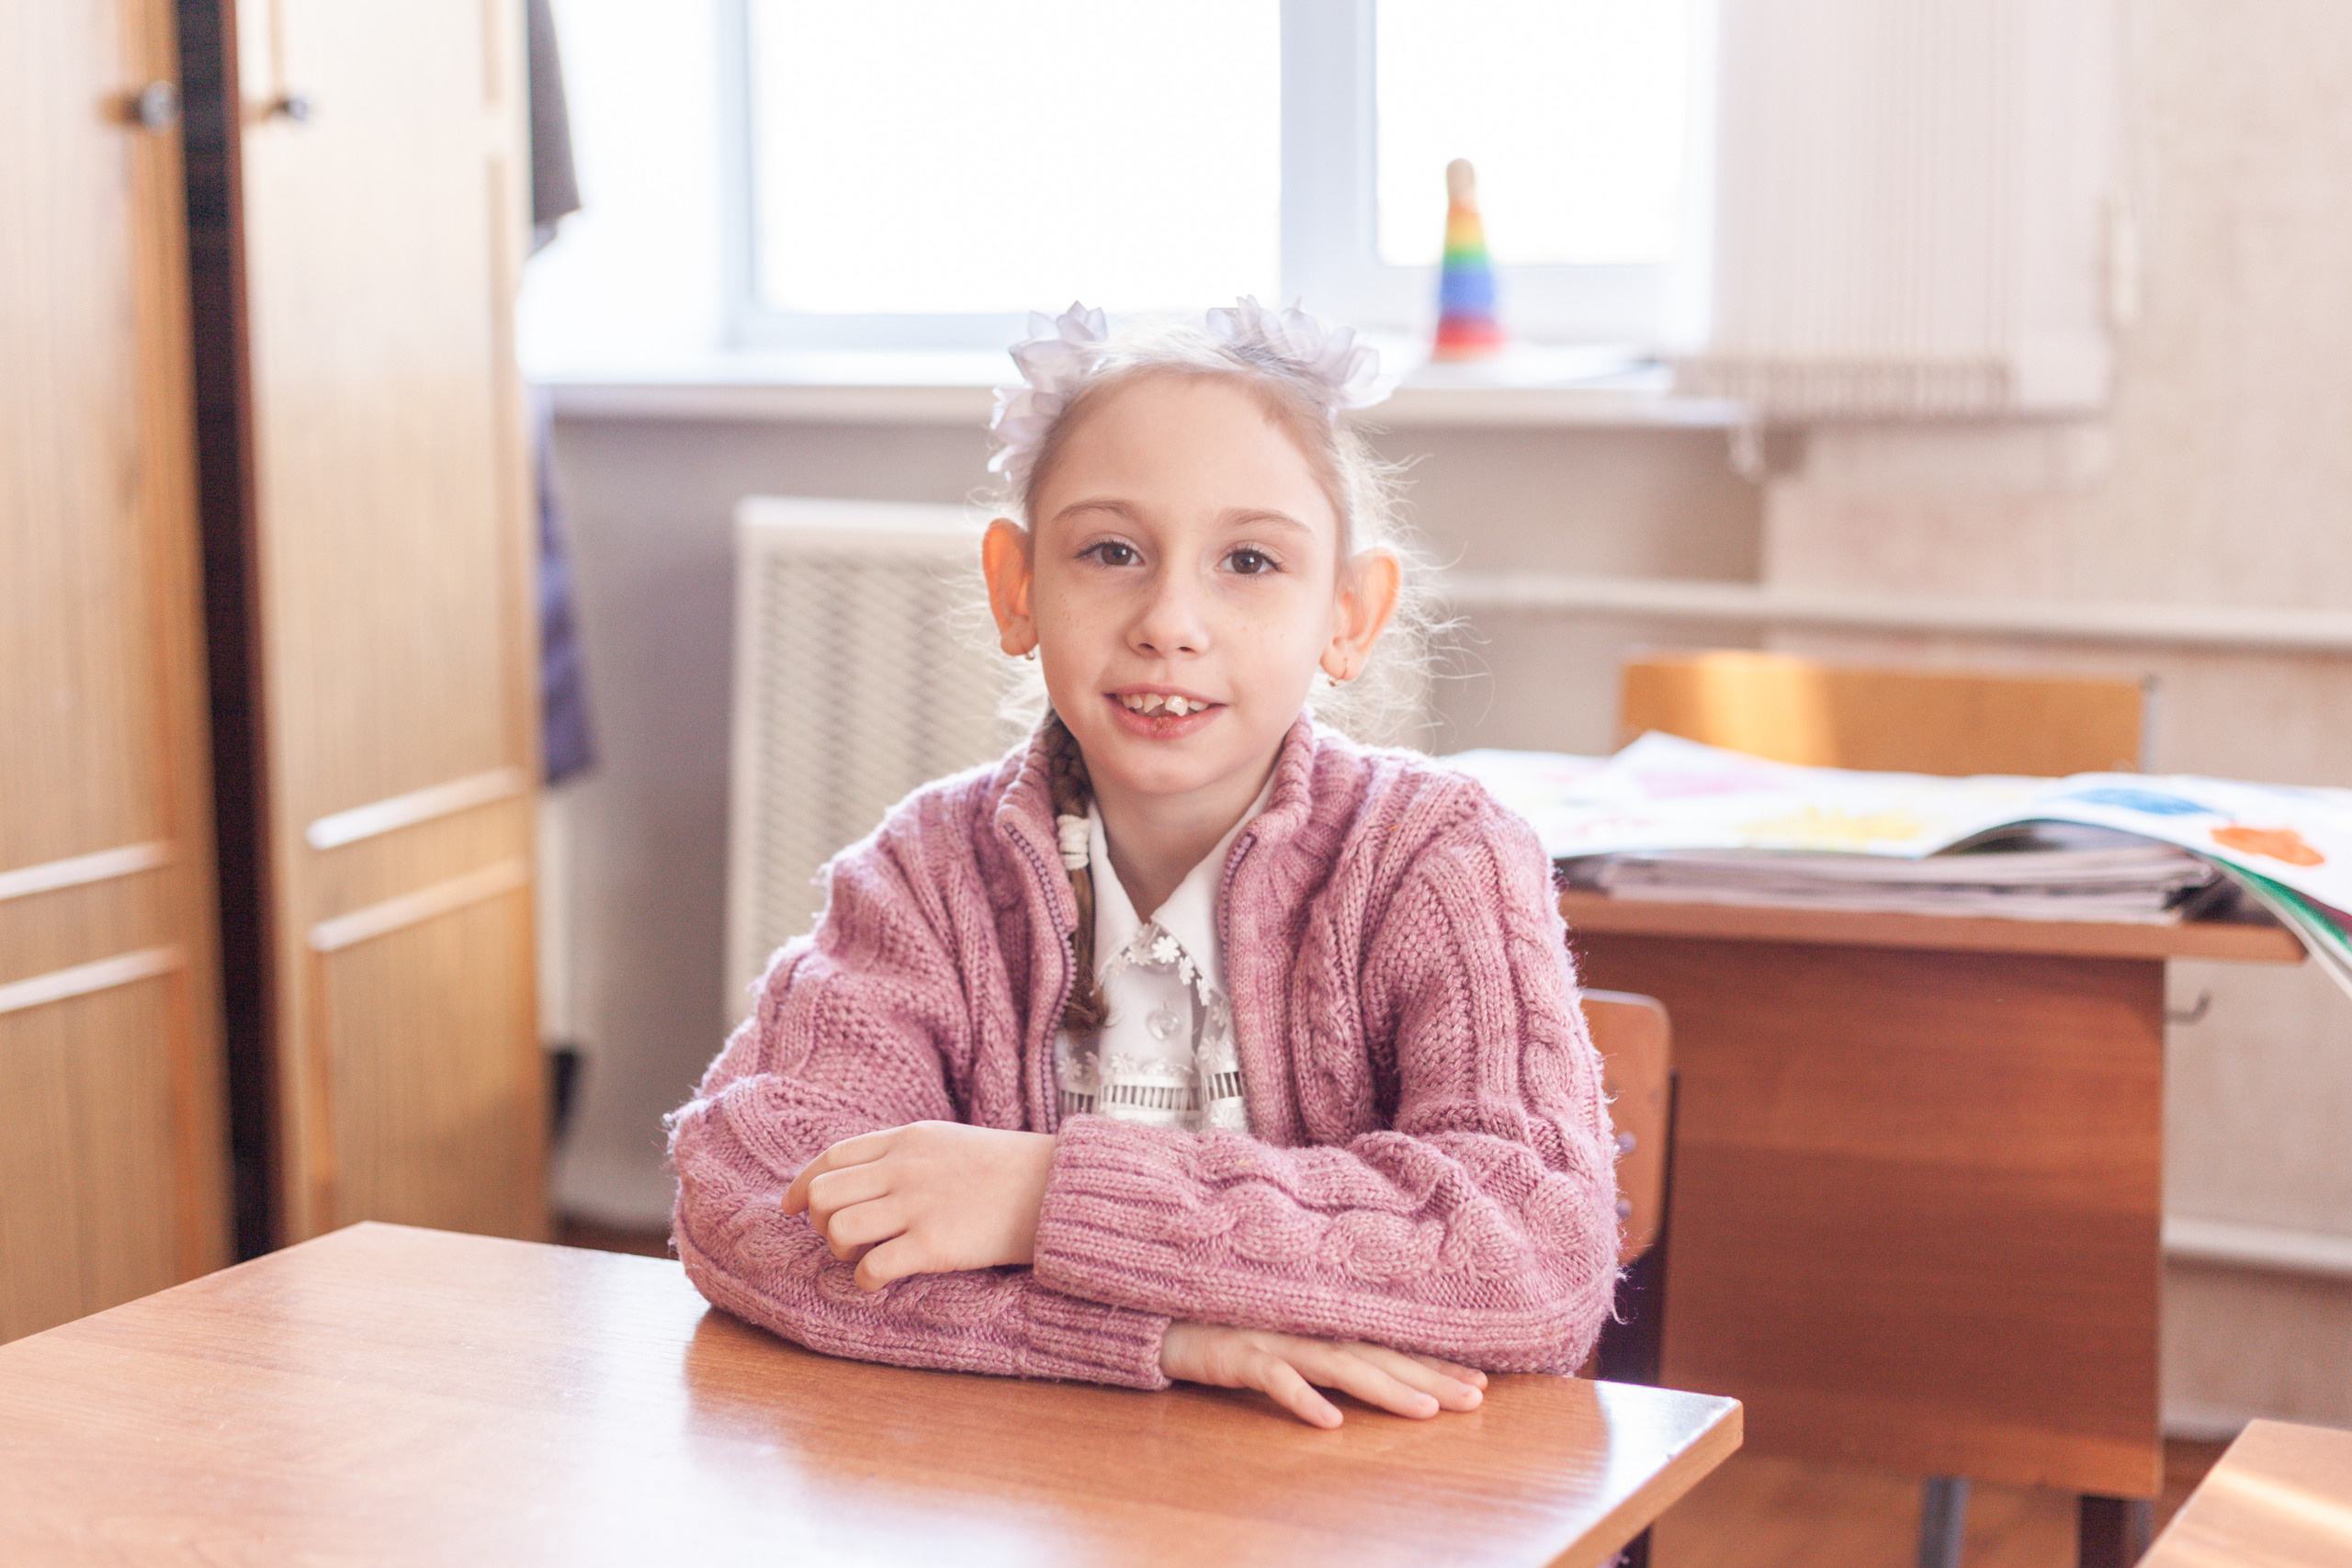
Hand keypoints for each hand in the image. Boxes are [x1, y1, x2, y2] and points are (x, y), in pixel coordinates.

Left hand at [781, 1121, 1056, 1290]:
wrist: (1056, 1186)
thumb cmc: (1007, 1168)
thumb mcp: (948, 1141)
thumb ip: (904, 1154)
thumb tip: (863, 1180)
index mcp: (906, 1139)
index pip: (832, 1158)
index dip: (801, 1185)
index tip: (789, 1207)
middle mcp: (903, 1169)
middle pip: (823, 1195)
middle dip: (817, 1222)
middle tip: (839, 1239)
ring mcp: (917, 1207)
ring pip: (836, 1230)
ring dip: (838, 1252)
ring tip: (863, 1258)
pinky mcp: (933, 1246)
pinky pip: (871, 1267)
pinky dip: (863, 1280)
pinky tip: (879, 1280)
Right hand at [1159, 1321, 1486, 1428]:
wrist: (1165, 1311)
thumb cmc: (1229, 1324)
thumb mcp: (1286, 1334)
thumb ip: (1327, 1347)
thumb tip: (1377, 1369)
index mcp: (1325, 1325)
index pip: (1391, 1346)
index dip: (1436, 1363)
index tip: (1483, 1383)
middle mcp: (1310, 1329)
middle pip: (1380, 1356)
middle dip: (1431, 1378)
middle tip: (1476, 1399)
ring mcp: (1278, 1341)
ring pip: (1342, 1365)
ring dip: (1386, 1388)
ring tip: (1425, 1411)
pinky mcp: (1241, 1356)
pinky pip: (1277, 1381)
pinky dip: (1303, 1400)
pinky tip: (1330, 1423)